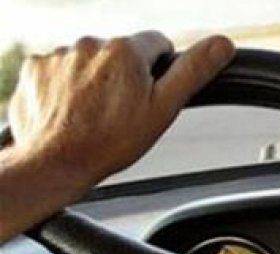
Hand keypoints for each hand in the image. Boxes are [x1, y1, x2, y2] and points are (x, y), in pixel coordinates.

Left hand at [8, 31, 233, 186]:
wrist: (55, 163)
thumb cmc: (111, 141)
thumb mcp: (164, 108)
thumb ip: (193, 71)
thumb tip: (223, 44)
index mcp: (126, 50)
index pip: (157, 43)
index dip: (159, 71)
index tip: (148, 95)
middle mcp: (90, 44)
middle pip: (120, 53)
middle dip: (124, 76)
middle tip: (121, 112)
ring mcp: (59, 55)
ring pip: (90, 62)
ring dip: (94, 81)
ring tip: (93, 115)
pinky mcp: (35, 69)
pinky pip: (59, 70)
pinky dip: (65, 87)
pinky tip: (70, 112)